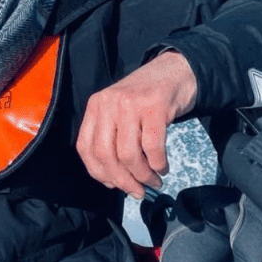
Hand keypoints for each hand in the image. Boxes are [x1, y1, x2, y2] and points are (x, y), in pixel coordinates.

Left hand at [76, 50, 196, 199]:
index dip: (98, 172)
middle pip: (105, 154)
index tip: (114, 185)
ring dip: (142, 175)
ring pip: (128, 154)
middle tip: (137, 191)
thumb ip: (112, 138)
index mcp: (96, 106)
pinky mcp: (155, 107)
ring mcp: (131, 104)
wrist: (176, 70)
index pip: (85, 146)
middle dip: (121, 180)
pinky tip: (163, 167)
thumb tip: (114, 180)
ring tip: (154, 180)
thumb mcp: (120, 111)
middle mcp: (109, 103)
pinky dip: (158, 164)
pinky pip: (153, 147)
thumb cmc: (147, 98)